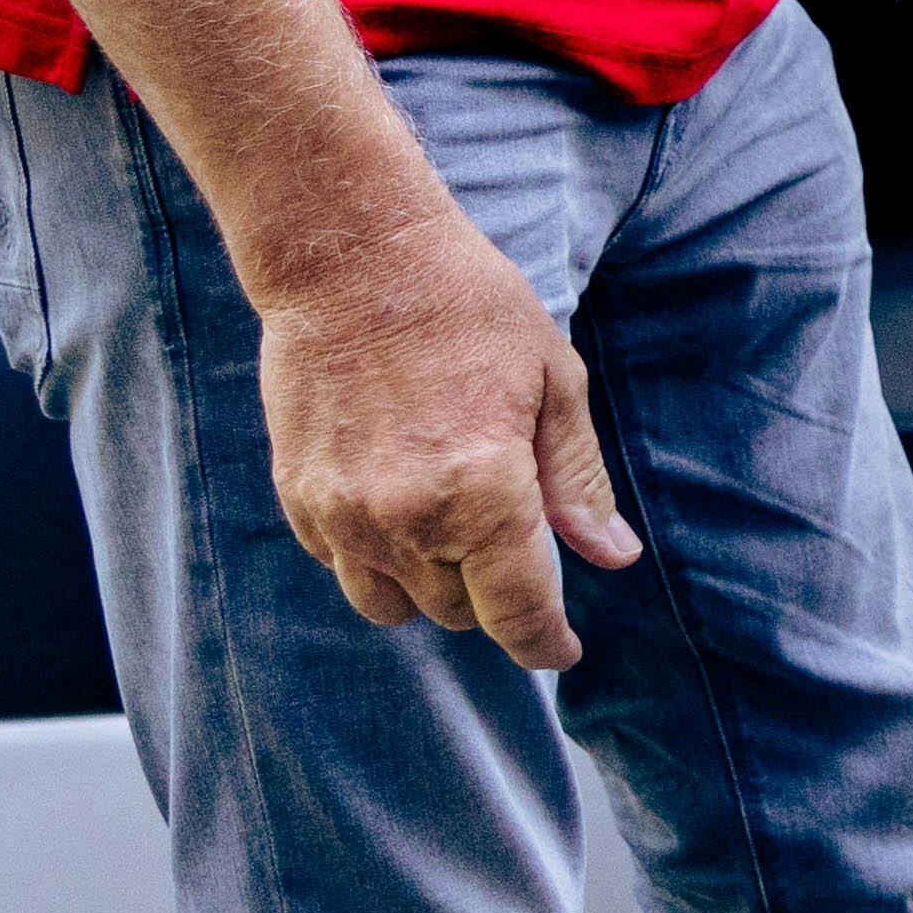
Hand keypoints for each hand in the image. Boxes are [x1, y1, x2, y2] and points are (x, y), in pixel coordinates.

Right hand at [255, 209, 637, 670]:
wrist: (351, 260)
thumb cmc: (469, 308)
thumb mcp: (554, 382)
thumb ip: (578, 482)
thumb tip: (613, 557)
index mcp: (482, 492)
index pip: (518, 613)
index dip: (546, 645)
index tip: (562, 652)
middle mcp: (405, 519)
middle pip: (460, 612)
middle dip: (496, 595)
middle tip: (514, 535)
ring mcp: (342, 515)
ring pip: (395, 606)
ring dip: (434, 587)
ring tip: (457, 527)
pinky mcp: (300, 499)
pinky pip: (346, 568)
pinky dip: (380, 558)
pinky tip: (403, 502)